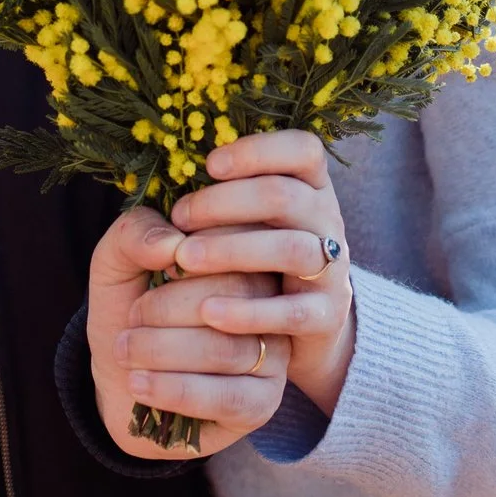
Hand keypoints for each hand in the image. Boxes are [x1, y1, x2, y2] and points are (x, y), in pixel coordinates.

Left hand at [86, 206, 284, 458]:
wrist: (119, 384)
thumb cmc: (127, 315)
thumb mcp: (116, 264)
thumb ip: (134, 235)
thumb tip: (172, 242)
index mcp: (245, 256)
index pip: (242, 240)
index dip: (193, 252)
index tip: (156, 271)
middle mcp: (271, 303)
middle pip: (238, 294)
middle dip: (170, 306)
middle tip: (132, 317)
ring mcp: (273, 355)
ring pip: (228, 348)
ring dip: (162, 349)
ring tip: (125, 350)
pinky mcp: (262, 403)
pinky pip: (229, 397)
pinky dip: (176, 389)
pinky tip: (139, 382)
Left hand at [169, 131, 356, 414]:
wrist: (269, 345)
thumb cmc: (225, 272)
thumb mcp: (201, 237)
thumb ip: (171, 223)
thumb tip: (165, 235)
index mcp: (305, 189)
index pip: (303, 151)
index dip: (260, 150)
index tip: (210, 165)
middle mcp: (325, 223)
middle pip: (287, 195)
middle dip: (227, 201)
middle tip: (179, 216)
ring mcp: (331, 270)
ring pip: (293, 249)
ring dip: (234, 249)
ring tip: (184, 259)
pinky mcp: (326, 318)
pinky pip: (294, 312)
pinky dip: (250, 312)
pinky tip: (208, 312)